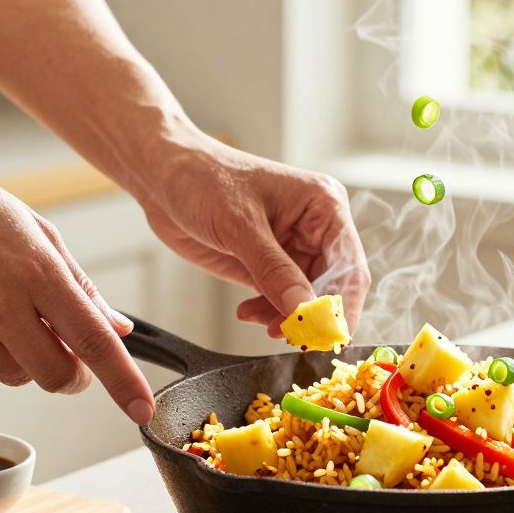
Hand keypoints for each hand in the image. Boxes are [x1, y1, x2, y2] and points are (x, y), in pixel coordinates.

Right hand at [0, 158, 155, 422]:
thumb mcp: (35, 231)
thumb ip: (80, 284)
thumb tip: (118, 328)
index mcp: (36, 270)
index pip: (93, 341)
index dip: (123, 382)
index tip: (141, 411)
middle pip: (56, 377)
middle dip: (70, 374)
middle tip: (66, 352)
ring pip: (16, 377)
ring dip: (23, 358)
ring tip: (1, 311)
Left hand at [130, 129, 370, 336]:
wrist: (164, 176)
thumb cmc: (203, 179)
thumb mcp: (240, 224)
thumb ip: (273, 269)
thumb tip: (302, 309)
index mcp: (323, 206)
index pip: (349, 265)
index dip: (343, 305)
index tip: (330, 335)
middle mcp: (314, 228)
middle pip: (332, 287)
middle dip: (312, 315)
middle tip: (290, 336)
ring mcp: (292, 249)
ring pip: (307, 300)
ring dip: (287, 318)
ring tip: (262, 323)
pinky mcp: (268, 266)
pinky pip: (281, 301)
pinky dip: (269, 313)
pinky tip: (247, 312)